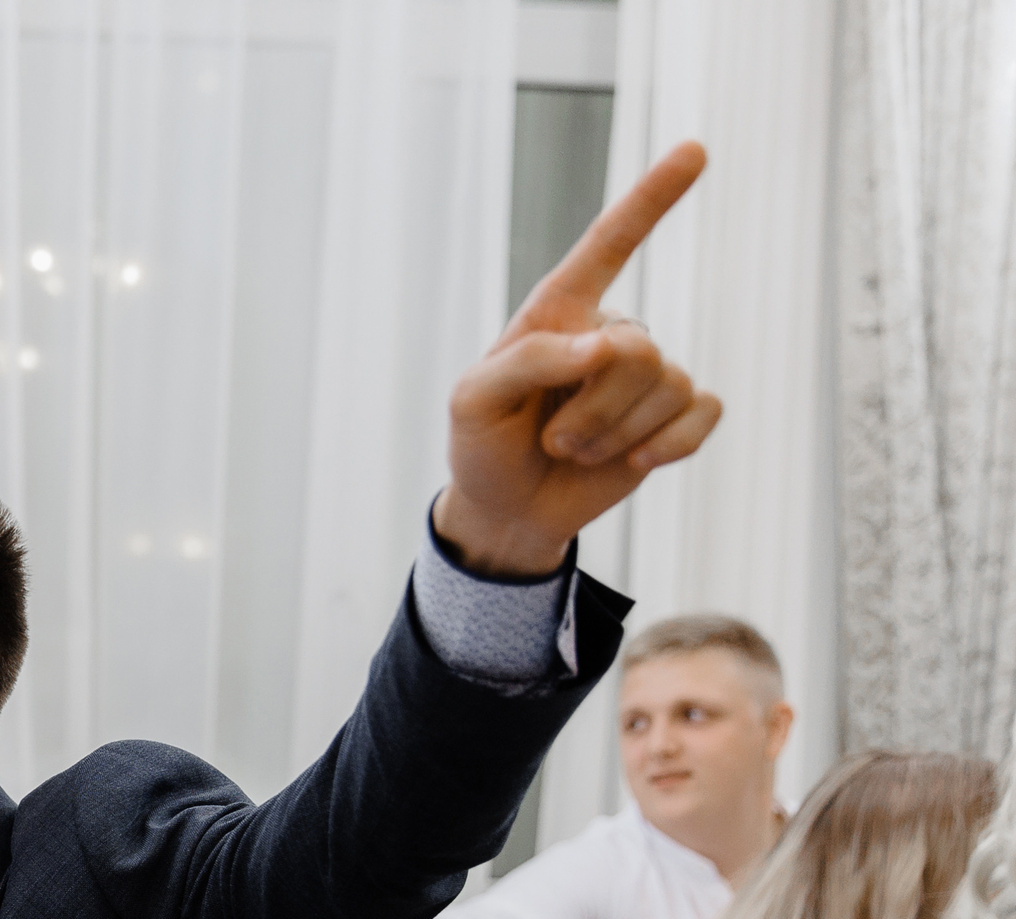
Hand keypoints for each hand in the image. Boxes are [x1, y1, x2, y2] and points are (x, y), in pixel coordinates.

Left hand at [435, 141, 722, 577]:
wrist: (507, 509)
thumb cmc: (483, 445)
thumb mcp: (474, 402)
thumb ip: (529, 361)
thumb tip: (604, 347)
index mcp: (559, 312)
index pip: (609, 244)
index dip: (652, 197)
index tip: (696, 150)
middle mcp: (610, 333)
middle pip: (637, 351)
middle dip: (592, 408)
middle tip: (552, 437)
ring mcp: (648, 375)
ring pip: (668, 386)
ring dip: (613, 435)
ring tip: (574, 449)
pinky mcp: (674, 417)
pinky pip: (703, 413)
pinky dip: (669, 446)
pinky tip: (634, 461)